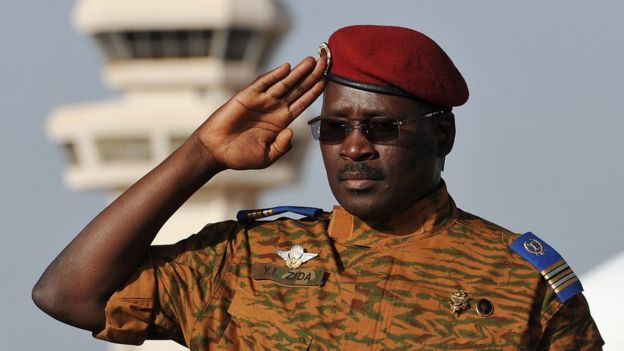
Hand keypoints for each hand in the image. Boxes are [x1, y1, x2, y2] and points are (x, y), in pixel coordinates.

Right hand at [194, 55, 326, 170]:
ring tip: (312, 60)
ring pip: (284, 83)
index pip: (303, 102)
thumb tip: (291, 131)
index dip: (315, 91)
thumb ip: (282, 147)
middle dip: (312, 76)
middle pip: (298, 88)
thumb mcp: (268, 157)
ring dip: (298, 72)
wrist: (216, 152)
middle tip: (326, 61)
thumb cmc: (241, 156)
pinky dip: (274, 75)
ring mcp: (261, 100)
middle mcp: (274, 108)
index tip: (327, 80)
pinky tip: (286, 68)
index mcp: (281, 121)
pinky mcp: (246, 96)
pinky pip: (262, 83)